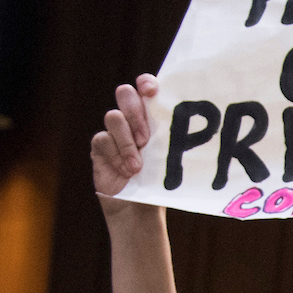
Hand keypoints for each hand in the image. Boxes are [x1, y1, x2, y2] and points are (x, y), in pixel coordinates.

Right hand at [91, 77, 160, 201]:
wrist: (141, 209)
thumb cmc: (160, 182)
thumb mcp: (170, 160)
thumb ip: (172, 142)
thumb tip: (192, 130)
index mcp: (152, 116)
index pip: (146, 87)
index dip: (146, 83)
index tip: (152, 91)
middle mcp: (131, 118)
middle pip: (125, 94)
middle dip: (135, 112)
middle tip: (146, 138)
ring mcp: (114, 131)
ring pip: (113, 117)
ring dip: (126, 141)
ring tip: (138, 166)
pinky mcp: (100, 146)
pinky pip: (103, 140)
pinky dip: (116, 156)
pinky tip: (127, 172)